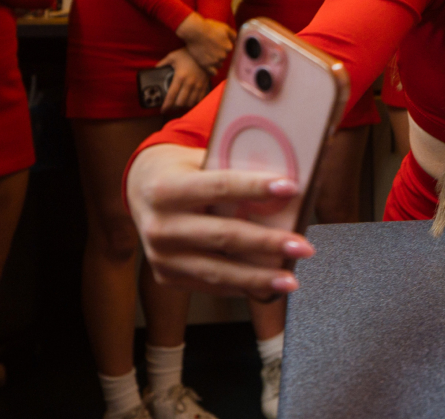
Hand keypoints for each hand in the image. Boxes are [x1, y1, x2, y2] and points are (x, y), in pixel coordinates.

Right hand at [128, 142, 313, 297]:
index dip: (255, 187)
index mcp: (166, 188)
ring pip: (218, 270)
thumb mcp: (201, 159)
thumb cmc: (184, 171)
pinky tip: (267, 286)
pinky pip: (211, 284)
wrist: (141, 190)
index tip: (291, 188)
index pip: (219, 186)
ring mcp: (161, 256)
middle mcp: (159, 225)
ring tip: (291, 279)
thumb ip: (235, 169)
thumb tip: (287, 182)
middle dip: (268, 243)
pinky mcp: (166, 276)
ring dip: (259, 277)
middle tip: (303, 247)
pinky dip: (242, 286)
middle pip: (223, 236)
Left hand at [157, 48, 209, 111]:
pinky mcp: (205, 84)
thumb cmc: (187, 53)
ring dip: (184, 106)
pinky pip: (200, 99)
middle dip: (174, 107)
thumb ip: (162, 64)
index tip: (163, 110)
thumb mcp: (172, 56)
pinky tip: (190, 101)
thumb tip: (154, 69)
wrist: (206, 50)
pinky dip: (194, 102)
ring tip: (180, 104)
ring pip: (191, 102)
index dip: (166, 105)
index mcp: (180, 77)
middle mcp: (189, 83)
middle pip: (181, 102)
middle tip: (171, 106)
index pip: (171, 95)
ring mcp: (198, 84)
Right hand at [175, 12, 234, 71]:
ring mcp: (214, 61)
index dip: (222, 46)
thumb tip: (236, 41)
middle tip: (210, 48)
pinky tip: (209, 65)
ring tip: (208, 55)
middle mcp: (223, 55)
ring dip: (215, 61)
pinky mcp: (206, 65)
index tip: (216, 43)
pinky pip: (213, 72)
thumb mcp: (224, 27)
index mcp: (229, 47)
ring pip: (219, 64)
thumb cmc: (209, 27)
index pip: (228, 49)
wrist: (194, 31)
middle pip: (223, 57)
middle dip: (219, 53)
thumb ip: (233, 35)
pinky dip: (212, 70)